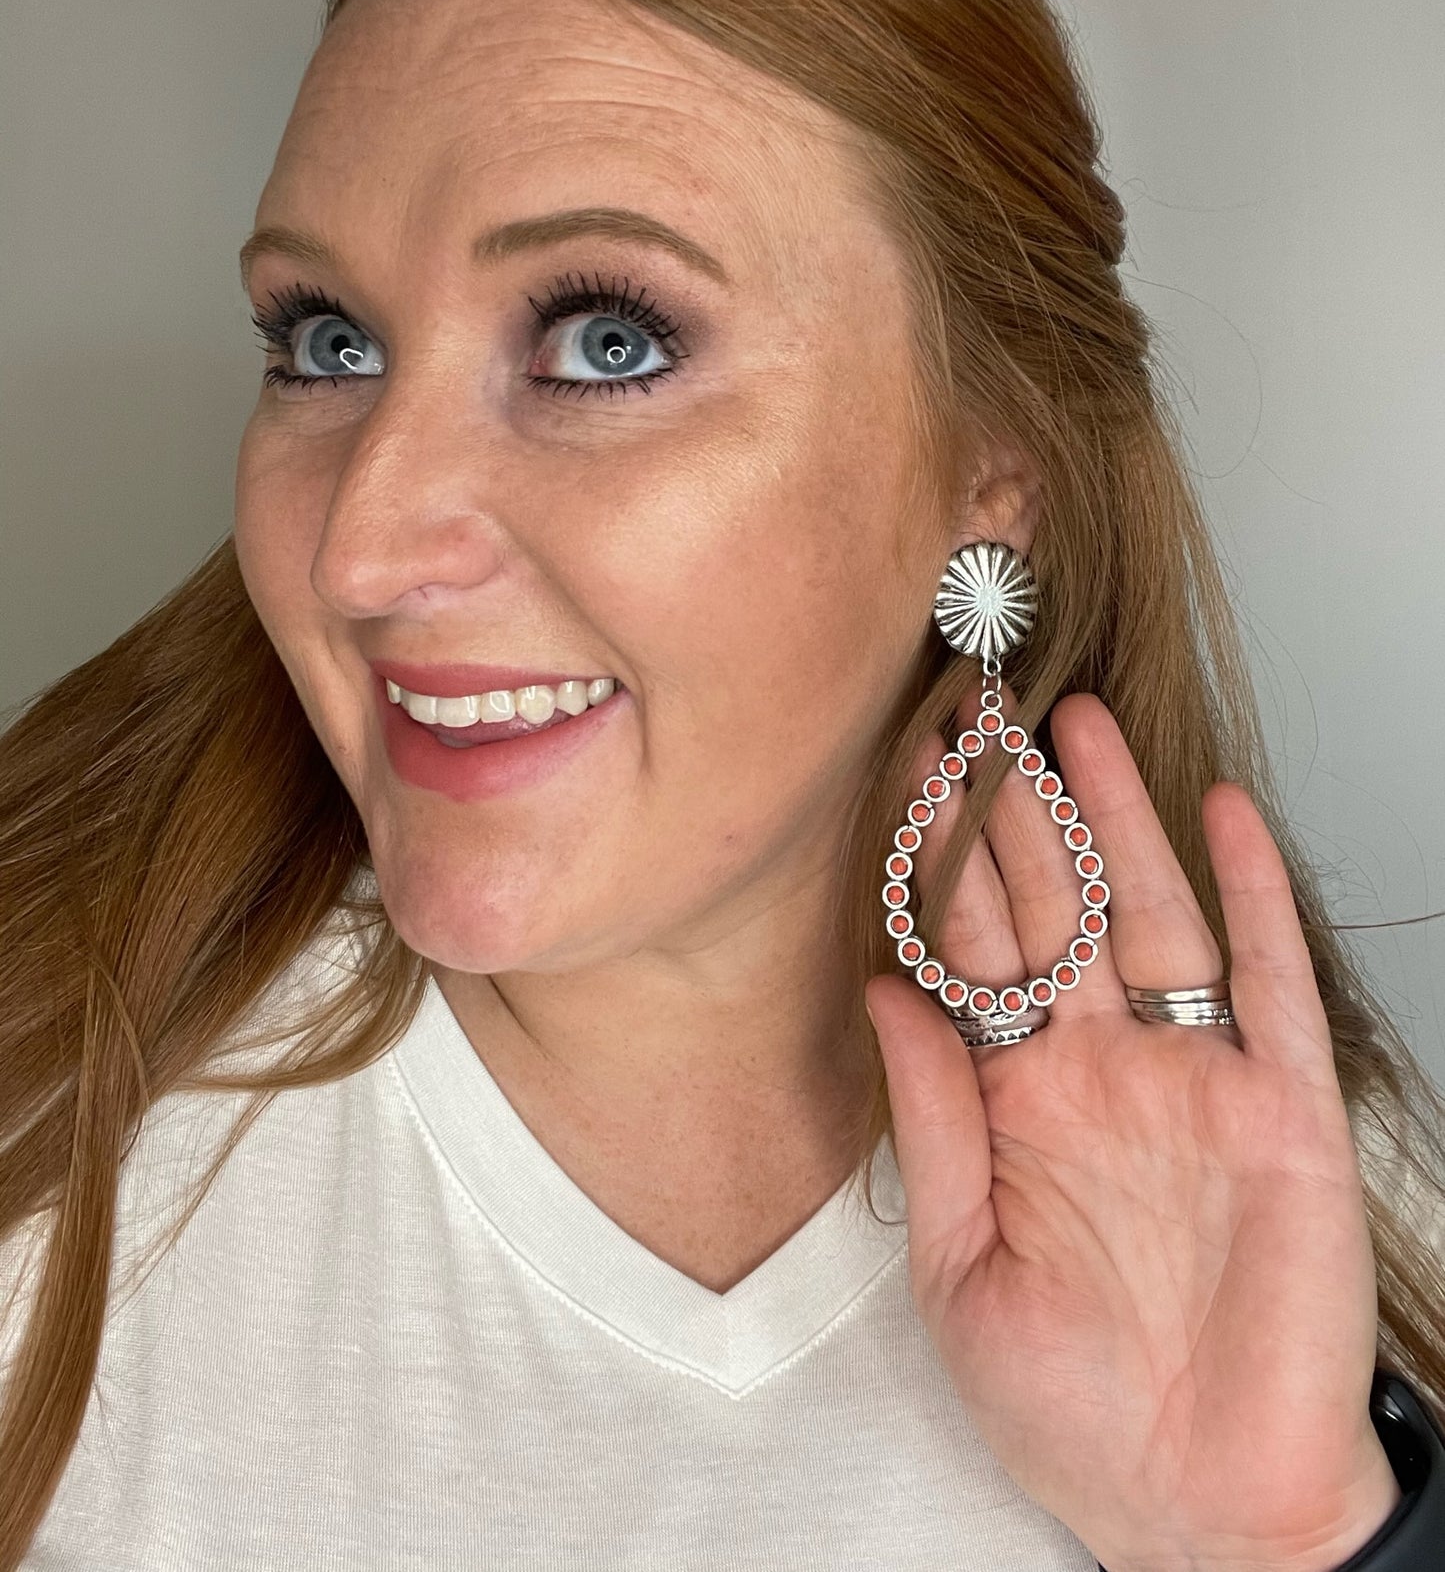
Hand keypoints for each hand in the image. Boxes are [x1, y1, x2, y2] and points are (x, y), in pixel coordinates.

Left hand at [864, 692, 1401, 1571]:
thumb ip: (933, 1119)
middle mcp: (1101, 1069)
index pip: (970, 948)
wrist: (1201, 1507)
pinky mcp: (1280, 1108)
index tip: (903, 768)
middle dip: (1015, 806)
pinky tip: (1219, 812)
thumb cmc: (1076, 1407)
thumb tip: (879, 986)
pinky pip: (1265, 982)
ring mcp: (1191, 1079)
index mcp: (1018, 1101)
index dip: (937, 857)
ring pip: (1151, 915)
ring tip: (1075, 722)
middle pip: (1052, 906)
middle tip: (975, 704)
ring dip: (1117, 817)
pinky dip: (1248, 893)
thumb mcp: (962, 1268)